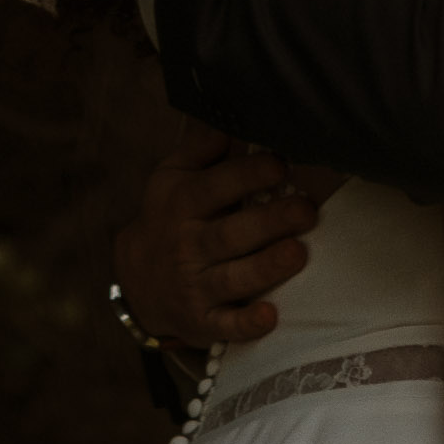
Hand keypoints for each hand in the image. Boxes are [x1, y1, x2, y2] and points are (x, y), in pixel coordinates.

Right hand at [114, 122, 317, 348]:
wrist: (138, 280)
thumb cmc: (169, 218)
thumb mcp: (172, 177)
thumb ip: (201, 147)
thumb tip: (232, 116)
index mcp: (183, 203)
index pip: (216, 187)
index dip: (249, 175)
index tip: (280, 166)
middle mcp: (188, 246)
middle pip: (231, 234)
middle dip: (269, 222)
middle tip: (305, 210)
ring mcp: (195, 286)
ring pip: (233, 278)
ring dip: (266, 267)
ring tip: (298, 253)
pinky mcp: (203, 322)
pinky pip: (226, 326)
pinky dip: (246, 325)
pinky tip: (270, 316)